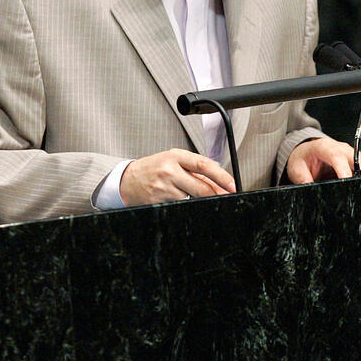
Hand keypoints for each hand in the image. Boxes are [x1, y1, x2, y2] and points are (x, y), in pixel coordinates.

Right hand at [119, 148, 235, 205]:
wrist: (128, 180)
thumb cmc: (154, 168)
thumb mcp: (174, 161)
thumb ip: (196, 171)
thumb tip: (220, 186)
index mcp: (176, 156)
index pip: (204, 165)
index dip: (221, 176)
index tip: (232, 185)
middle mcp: (169, 170)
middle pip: (201, 187)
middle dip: (215, 194)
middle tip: (224, 196)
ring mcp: (163, 186)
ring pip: (190, 198)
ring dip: (193, 198)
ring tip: (180, 190)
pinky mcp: (158, 201)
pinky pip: (178, 205)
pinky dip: (181, 203)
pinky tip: (171, 196)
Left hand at [284, 136, 360, 184]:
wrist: (307, 151)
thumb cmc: (303, 159)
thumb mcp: (297, 168)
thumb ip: (303, 179)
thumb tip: (310, 189)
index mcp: (324, 147)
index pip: (336, 156)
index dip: (343, 169)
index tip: (346, 180)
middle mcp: (340, 148)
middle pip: (357, 158)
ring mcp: (350, 153)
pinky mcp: (357, 159)